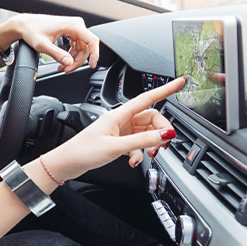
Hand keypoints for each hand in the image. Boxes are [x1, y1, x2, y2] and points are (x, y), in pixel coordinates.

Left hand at [0, 14, 99, 73]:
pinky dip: (70, 54)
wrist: (25, 24)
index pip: (92, 41)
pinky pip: (76, 45)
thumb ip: (57, 54)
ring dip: (74, 59)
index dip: (95, 54)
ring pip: (81, 47)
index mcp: (73, 25)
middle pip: (86, 47)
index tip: (92, 65)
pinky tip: (63, 61)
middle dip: (78, 61)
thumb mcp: (43, 46)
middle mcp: (76, 24)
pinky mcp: (70, 30)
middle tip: (67, 71)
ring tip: (63, 68)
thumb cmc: (32, 31)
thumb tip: (69, 63)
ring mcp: (73, 27)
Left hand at [41, 77, 184, 181]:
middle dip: (160, 131)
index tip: (180, 82)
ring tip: (147, 155)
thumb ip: (142, 140)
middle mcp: (120, 120)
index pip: (147, 98)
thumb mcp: (115, 146)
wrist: (66, 163)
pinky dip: (139, 152)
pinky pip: (137, 143)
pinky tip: (134, 161)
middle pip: (151, 118)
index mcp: (118, 115)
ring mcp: (119, 131)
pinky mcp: (117, 142)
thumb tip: (165, 134)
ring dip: (150, 144)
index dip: (165, 90)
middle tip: (161, 145)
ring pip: (146, 132)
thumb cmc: (83, 151)